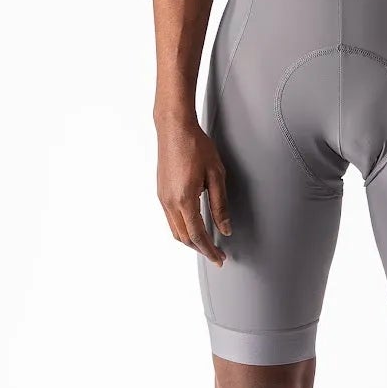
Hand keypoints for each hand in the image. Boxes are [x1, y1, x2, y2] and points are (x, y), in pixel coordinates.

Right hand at [156, 116, 230, 266]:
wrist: (174, 128)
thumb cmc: (196, 146)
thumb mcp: (216, 175)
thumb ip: (220, 205)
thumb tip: (225, 228)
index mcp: (184, 199)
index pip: (198, 235)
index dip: (209, 251)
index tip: (219, 258)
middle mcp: (170, 202)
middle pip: (184, 238)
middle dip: (201, 249)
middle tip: (217, 254)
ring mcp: (162, 197)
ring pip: (175, 230)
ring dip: (191, 241)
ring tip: (207, 243)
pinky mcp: (161, 192)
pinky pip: (170, 219)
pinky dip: (183, 229)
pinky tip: (194, 226)